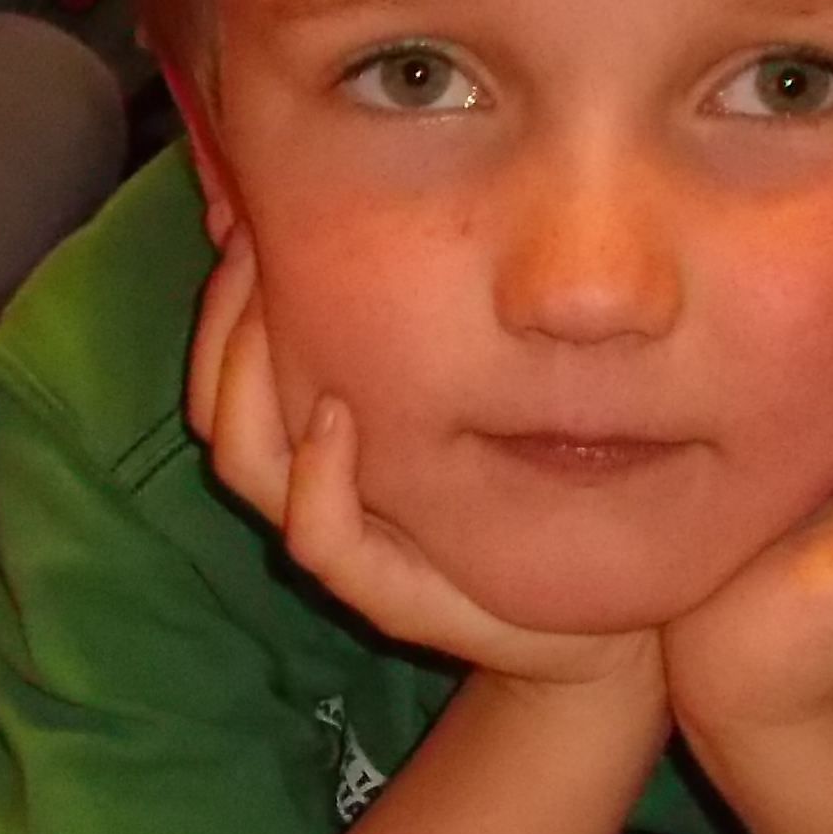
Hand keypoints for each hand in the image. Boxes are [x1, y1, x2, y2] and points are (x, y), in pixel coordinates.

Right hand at [187, 223, 653, 694]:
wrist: (611, 620)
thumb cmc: (549, 495)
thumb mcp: (497, 390)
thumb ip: (442, 322)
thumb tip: (410, 213)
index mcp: (326, 441)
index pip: (230, 365)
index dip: (226, 295)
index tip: (243, 217)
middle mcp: (319, 490)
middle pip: (221, 408)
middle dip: (225, 323)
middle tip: (247, 243)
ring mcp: (351, 546)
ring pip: (250, 463)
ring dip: (249, 384)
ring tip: (272, 308)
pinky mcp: (391, 595)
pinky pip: (320, 536)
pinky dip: (317, 475)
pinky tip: (335, 414)